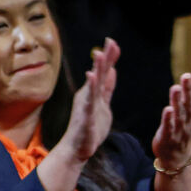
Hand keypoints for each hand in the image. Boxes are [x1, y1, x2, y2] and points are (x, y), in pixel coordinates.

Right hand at [65, 39, 117, 162]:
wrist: (77, 149)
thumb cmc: (90, 127)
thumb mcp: (103, 104)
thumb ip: (107, 87)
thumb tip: (112, 70)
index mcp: (94, 93)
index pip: (104, 72)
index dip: (109, 58)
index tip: (113, 42)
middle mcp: (88, 96)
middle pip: (98, 74)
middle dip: (105, 58)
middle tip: (110, 41)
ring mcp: (86, 105)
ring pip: (93, 85)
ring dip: (97, 69)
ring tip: (99, 54)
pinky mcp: (86, 116)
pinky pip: (88, 101)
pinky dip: (90, 89)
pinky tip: (91, 77)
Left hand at [151, 73, 190, 168]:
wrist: (177, 157)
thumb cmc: (183, 130)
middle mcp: (189, 122)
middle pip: (189, 105)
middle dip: (188, 90)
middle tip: (186, 76)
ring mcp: (179, 130)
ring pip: (179, 114)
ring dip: (177, 101)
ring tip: (175, 87)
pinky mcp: (168, 137)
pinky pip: (168, 127)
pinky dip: (168, 119)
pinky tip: (167, 109)